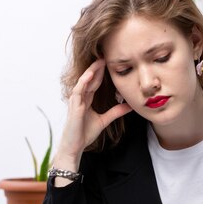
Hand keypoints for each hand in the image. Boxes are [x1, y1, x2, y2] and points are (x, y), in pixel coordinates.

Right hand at [52, 59, 132, 183]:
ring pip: (83, 82)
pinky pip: (77, 92)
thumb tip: (129, 105)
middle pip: (89, 80)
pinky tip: (89, 76)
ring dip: (90, 71)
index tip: (109, 63)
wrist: (75, 147)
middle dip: (97, 68)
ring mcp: (76, 102)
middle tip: (106, 56)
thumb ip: (116, 112)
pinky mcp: (73, 107)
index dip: (101, 73)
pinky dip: (83, 83)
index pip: (94, 83)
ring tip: (99, 62)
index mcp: (86, 100)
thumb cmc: (85, 134)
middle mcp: (80, 98)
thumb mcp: (105, 120)